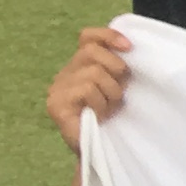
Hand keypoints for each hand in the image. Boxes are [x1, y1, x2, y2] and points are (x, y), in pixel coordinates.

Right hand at [44, 25, 129, 145]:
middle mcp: (65, 73)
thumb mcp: (119, 86)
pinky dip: (100, 102)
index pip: (88, 37)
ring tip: (107, 109)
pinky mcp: (56, 105)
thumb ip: (118, 67)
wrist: (100, 149)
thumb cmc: (112, 118)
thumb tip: (129, 46)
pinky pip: (86, 89)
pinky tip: (98, 116)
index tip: (129, 47)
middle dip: (115, 69)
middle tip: (119, 92)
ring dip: (110, 93)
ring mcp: (57, 89)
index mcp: (81, 66)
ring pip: (93, 73)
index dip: (108, 36)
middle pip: (92, 52)